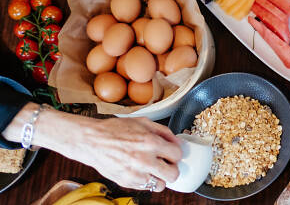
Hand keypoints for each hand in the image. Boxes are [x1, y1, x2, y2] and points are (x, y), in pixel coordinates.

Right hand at [67, 117, 181, 190]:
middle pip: (173, 174)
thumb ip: (163, 131)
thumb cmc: (115, 130)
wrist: (91, 141)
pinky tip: (141, 171)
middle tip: (167, 164)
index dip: (176, 153)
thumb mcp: (143, 122)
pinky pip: (145, 187)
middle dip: (172, 168)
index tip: (171, 153)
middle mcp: (145, 160)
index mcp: (151, 143)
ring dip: (159, 177)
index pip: (178, 155)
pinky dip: (146, 181)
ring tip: (153, 169)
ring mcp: (135, 173)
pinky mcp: (126, 182)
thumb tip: (176, 141)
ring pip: (160, 185)